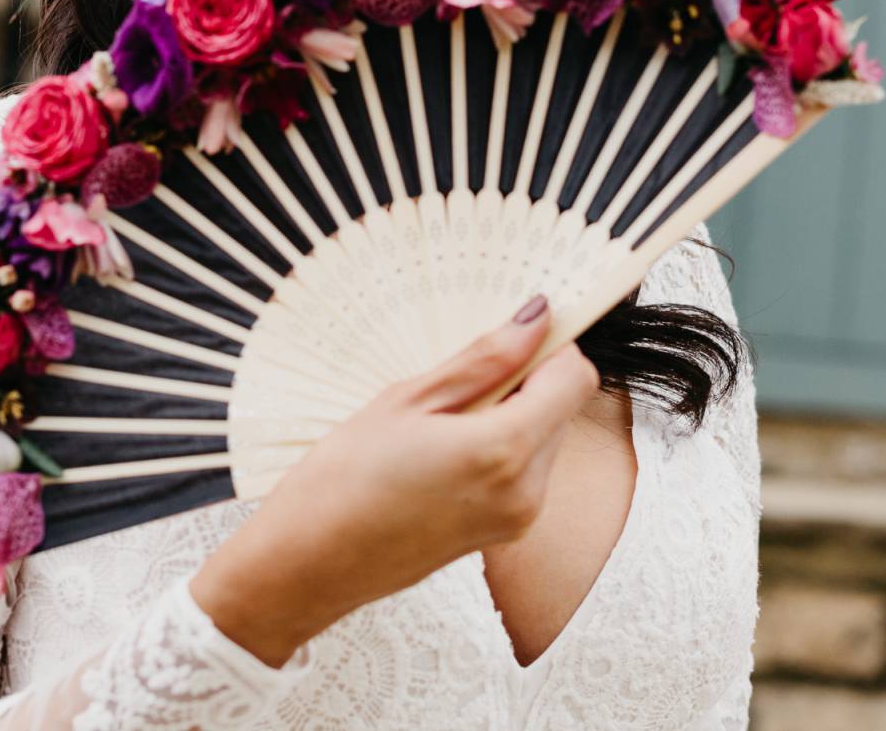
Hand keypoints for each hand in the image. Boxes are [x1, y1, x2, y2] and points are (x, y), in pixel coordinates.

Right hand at [188, 294, 600, 666]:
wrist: (310, 564)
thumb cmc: (343, 480)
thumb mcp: (407, 400)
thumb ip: (482, 361)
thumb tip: (535, 320)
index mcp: (504, 450)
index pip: (574, 378)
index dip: (551, 347)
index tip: (514, 333)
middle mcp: (526, 490)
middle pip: (562, 407)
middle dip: (525, 381)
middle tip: (456, 379)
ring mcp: (518, 518)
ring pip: (544, 438)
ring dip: (509, 414)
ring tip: (439, 421)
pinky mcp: (503, 533)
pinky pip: (524, 471)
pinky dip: (498, 447)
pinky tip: (440, 451)